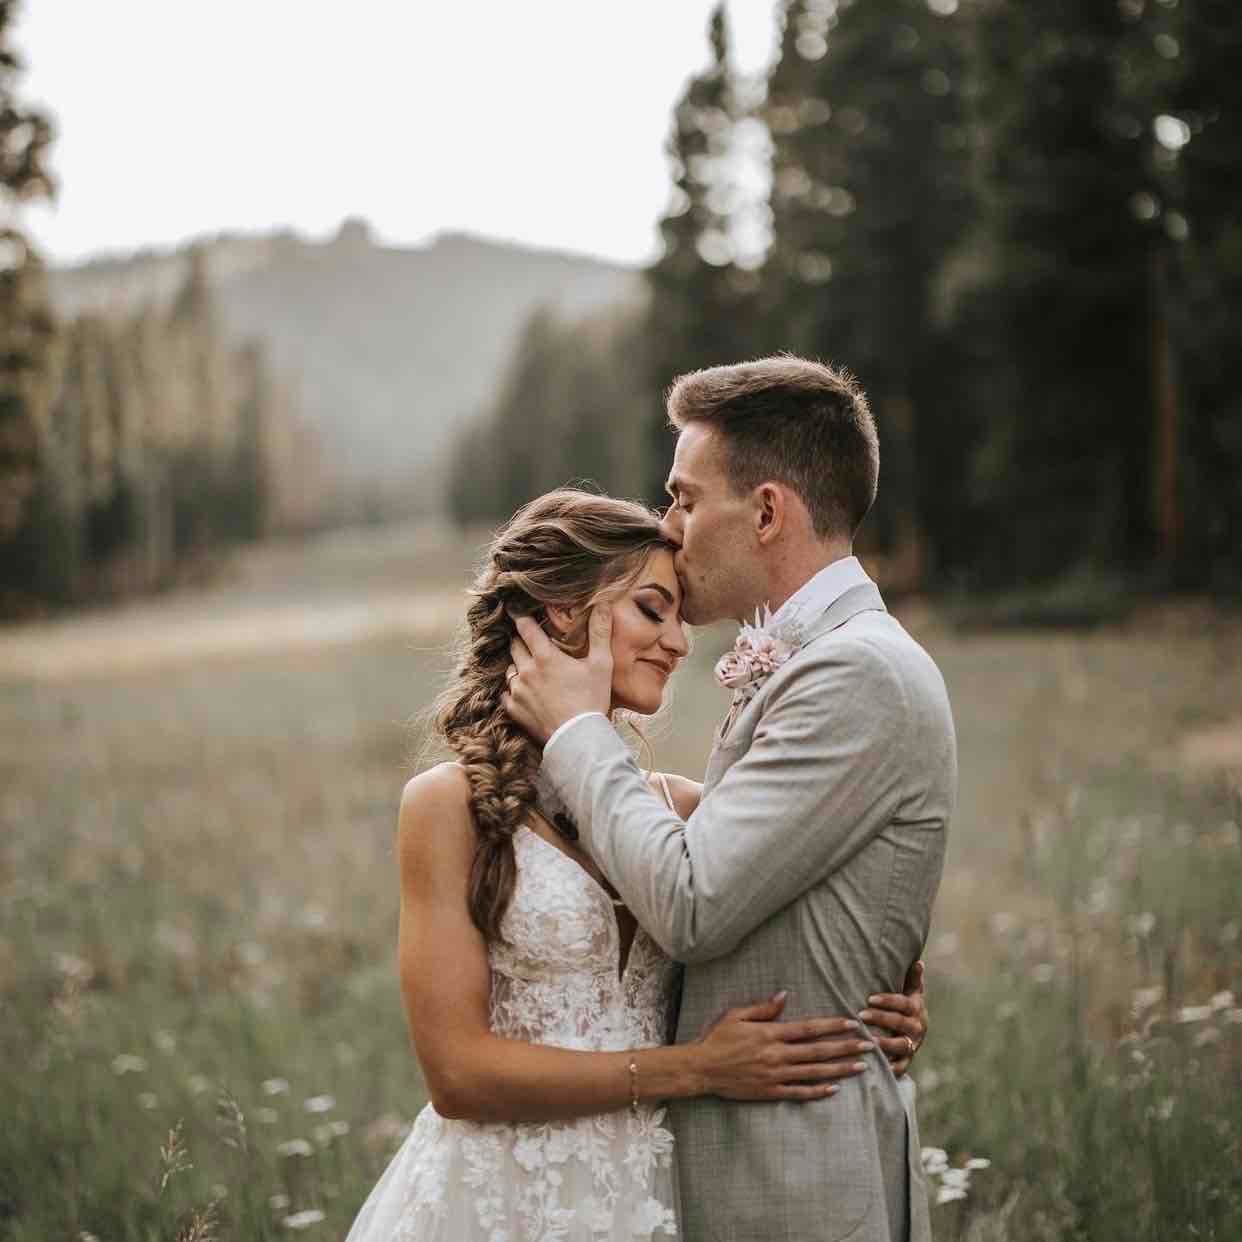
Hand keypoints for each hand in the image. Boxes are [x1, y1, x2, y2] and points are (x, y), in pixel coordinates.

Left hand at [504, 604, 613, 744]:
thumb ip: (599, 632)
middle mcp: (526, 671)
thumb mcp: (601, 664)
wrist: (578, 738)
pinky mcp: (514, 710)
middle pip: (514, 646)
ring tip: (531, 669)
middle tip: (530, 641)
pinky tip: (526, 692)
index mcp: (545, 656)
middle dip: (521, 641)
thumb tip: (603, 604)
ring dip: (518, 666)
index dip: (521, 617)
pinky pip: (506, 694)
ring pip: (510, 669)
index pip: (525, 627)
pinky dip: (513, 690)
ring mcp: (517, 691)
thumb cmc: (591, 699)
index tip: (518, 612)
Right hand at [696, 993, 874, 1101]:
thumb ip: (763, 1008)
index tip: (852, 1023)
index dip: (832, 1026)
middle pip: (818, 1051)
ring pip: (814, 1072)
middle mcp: (777, 1055)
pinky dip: (818, 1091)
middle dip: (846, 1047)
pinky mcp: (771, 1091)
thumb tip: (784, 995)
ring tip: (861, 1067)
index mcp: (771, 1034)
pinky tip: (834, 1089)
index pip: (809, 1029)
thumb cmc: (718, 1039)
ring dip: (840, 1069)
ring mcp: (775, 1075)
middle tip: (869, 1046)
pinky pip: (799, 1092)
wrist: (702, 1069)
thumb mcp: (737, 1015)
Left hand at [859, 959, 927, 1077]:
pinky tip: (875, 1065)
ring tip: (869, 1040)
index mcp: (916, 1009)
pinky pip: (900, 1068)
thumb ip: (912, 979)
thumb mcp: (911, 992)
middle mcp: (917, 1028)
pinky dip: (890, 1068)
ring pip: (901, 1046)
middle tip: (861, 1015)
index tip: (869, 998)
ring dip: (885, 1044)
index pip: (903, 1003)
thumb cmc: (906, 1007)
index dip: (888, 1001)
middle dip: (881, 1018)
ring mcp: (912, 1046)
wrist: (915, 1034)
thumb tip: (918, 962)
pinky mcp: (907, 1062)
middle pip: (900, 1023)